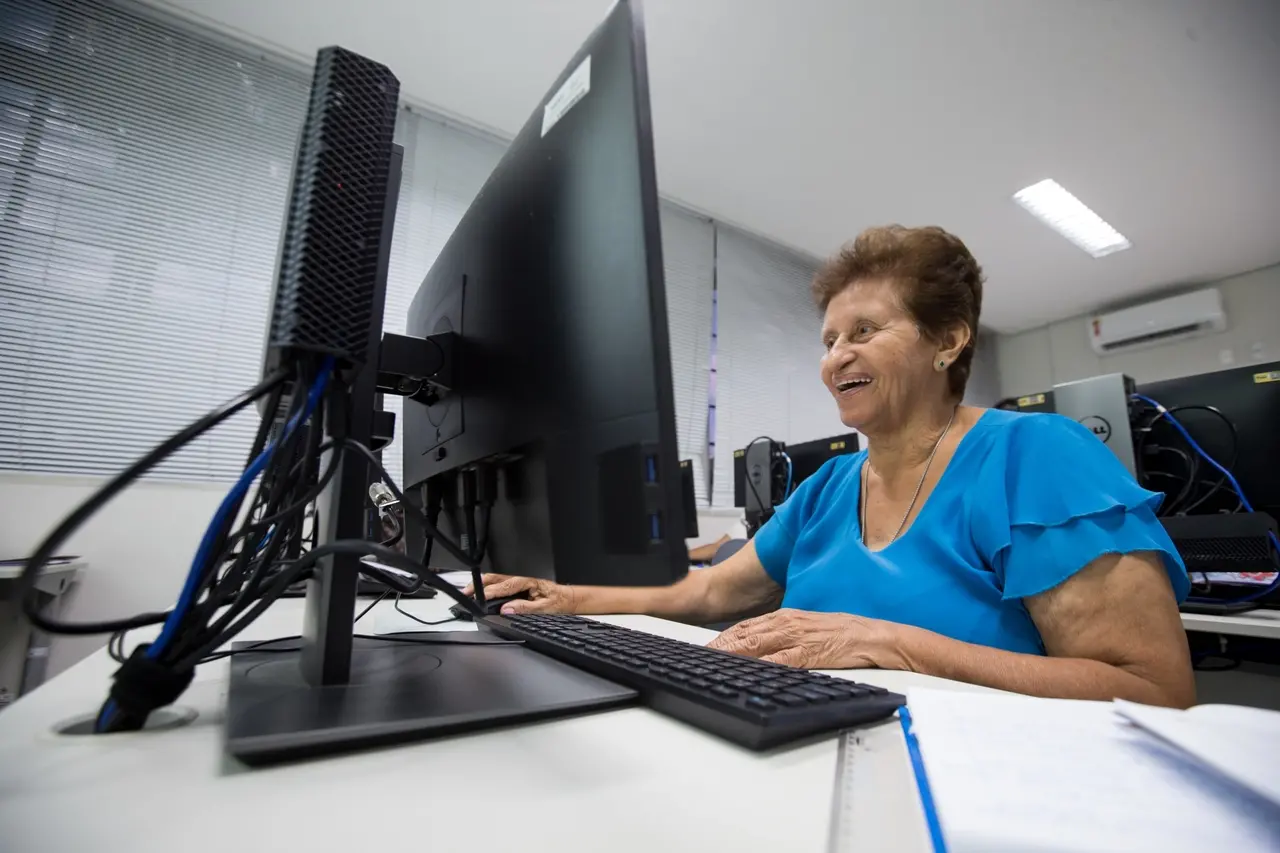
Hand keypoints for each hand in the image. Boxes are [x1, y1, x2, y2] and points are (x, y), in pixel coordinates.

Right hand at [461, 573, 576, 614]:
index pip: (505, 586)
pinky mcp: (516, 588)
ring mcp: (517, 583)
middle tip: (466, 593)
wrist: (567, 598)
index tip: (479, 597)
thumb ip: (525, 608)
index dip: (490, 592)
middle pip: (496, 579)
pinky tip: (480, 595)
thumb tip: (507, 610)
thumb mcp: (544, 608)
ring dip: (481, 586)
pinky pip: (499, 586)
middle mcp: (520, 580)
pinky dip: (487, 589)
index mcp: (527, 582)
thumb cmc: (558, 601)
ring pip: (495, 582)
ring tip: (468, 593)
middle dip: (479, 584)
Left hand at [706, 608, 897, 668]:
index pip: (747, 626)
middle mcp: (787, 623)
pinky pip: (780, 659)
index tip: (706, 647)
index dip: (724, 637)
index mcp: (786, 617)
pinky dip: (761, 664)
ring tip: (713, 660)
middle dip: (720, 645)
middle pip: (745, 633)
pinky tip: (747, 670)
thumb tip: (763, 649)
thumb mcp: (809, 630)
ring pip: (756, 642)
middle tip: (700, 656)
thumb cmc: (844, 634)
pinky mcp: (809, 652)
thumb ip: (786, 637)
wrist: (874, 636)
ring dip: (732, 651)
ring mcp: (797, 637)